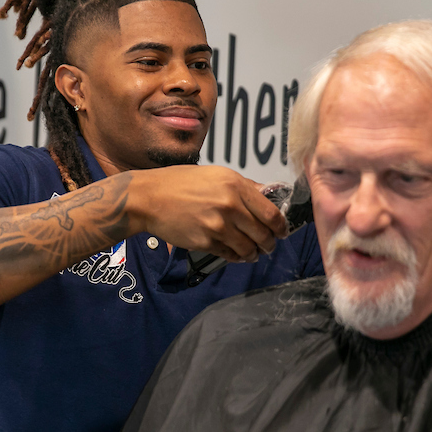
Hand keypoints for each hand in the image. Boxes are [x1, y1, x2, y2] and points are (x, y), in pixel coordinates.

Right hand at [127, 165, 288, 261]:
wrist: (150, 198)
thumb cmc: (180, 183)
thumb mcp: (216, 174)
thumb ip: (244, 186)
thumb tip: (267, 195)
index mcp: (235, 185)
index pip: (271, 213)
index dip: (281, 227)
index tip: (282, 231)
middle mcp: (230, 205)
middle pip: (263, 234)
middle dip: (269, 243)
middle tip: (269, 245)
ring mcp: (217, 225)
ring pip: (248, 248)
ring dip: (254, 254)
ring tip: (253, 253)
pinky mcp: (205, 242)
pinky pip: (229, 254)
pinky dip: (236, 257)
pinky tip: (236, 254)